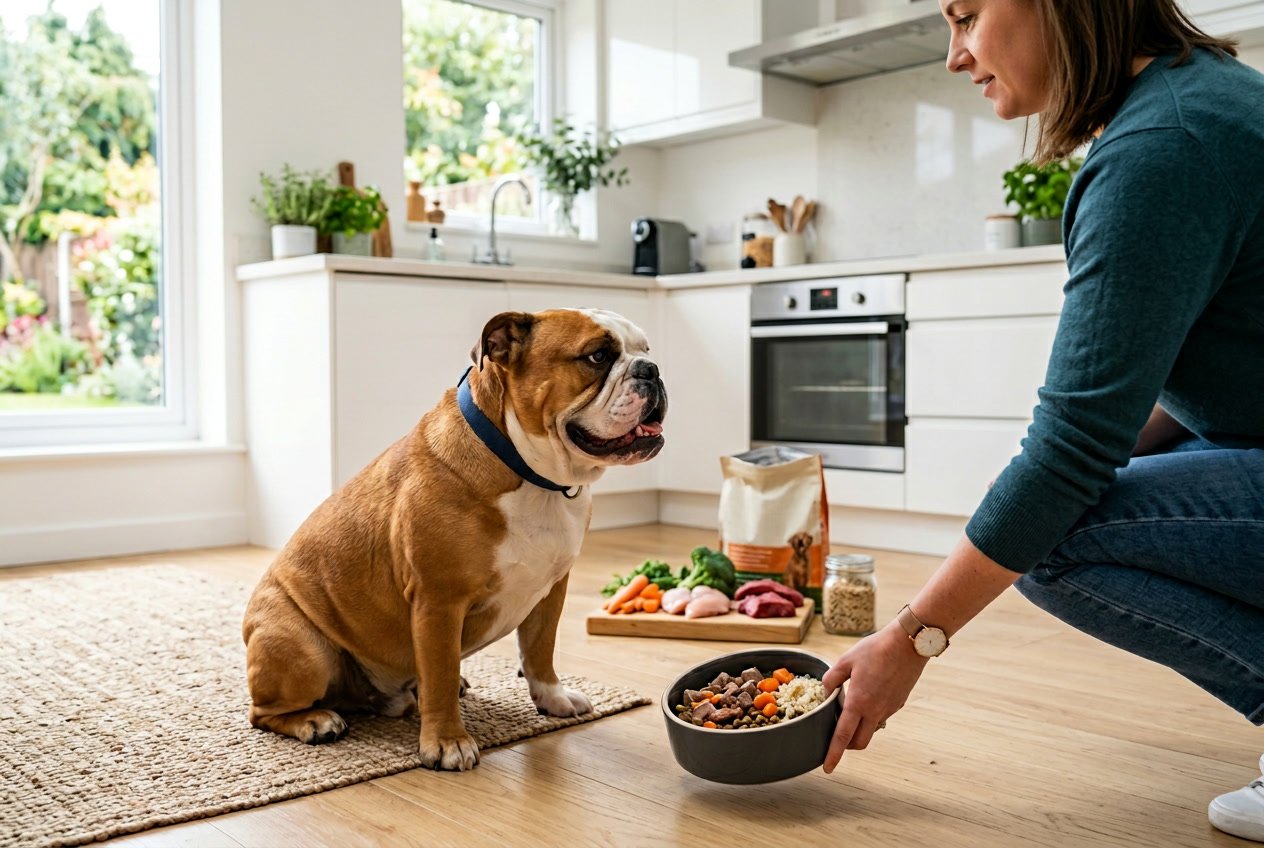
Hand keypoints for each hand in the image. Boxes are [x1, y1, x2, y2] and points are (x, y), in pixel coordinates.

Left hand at [821, 620, 928, 773]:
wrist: (908, 644)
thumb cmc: (876, 649)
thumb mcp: (846, 660)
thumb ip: (832, 678)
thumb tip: (826, 691)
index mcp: (858, 702)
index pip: (843, 736)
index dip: (833, 754)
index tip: (827, 768)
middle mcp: (875, 711)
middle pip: (859, 742)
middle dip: (847, 746)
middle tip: (837, 735)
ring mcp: (889, 709)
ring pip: (871, 730)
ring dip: (860, 730)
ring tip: (852, 711)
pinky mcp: (898, 704)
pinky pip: (882, 717)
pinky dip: (872, 716)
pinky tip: (868, 698)